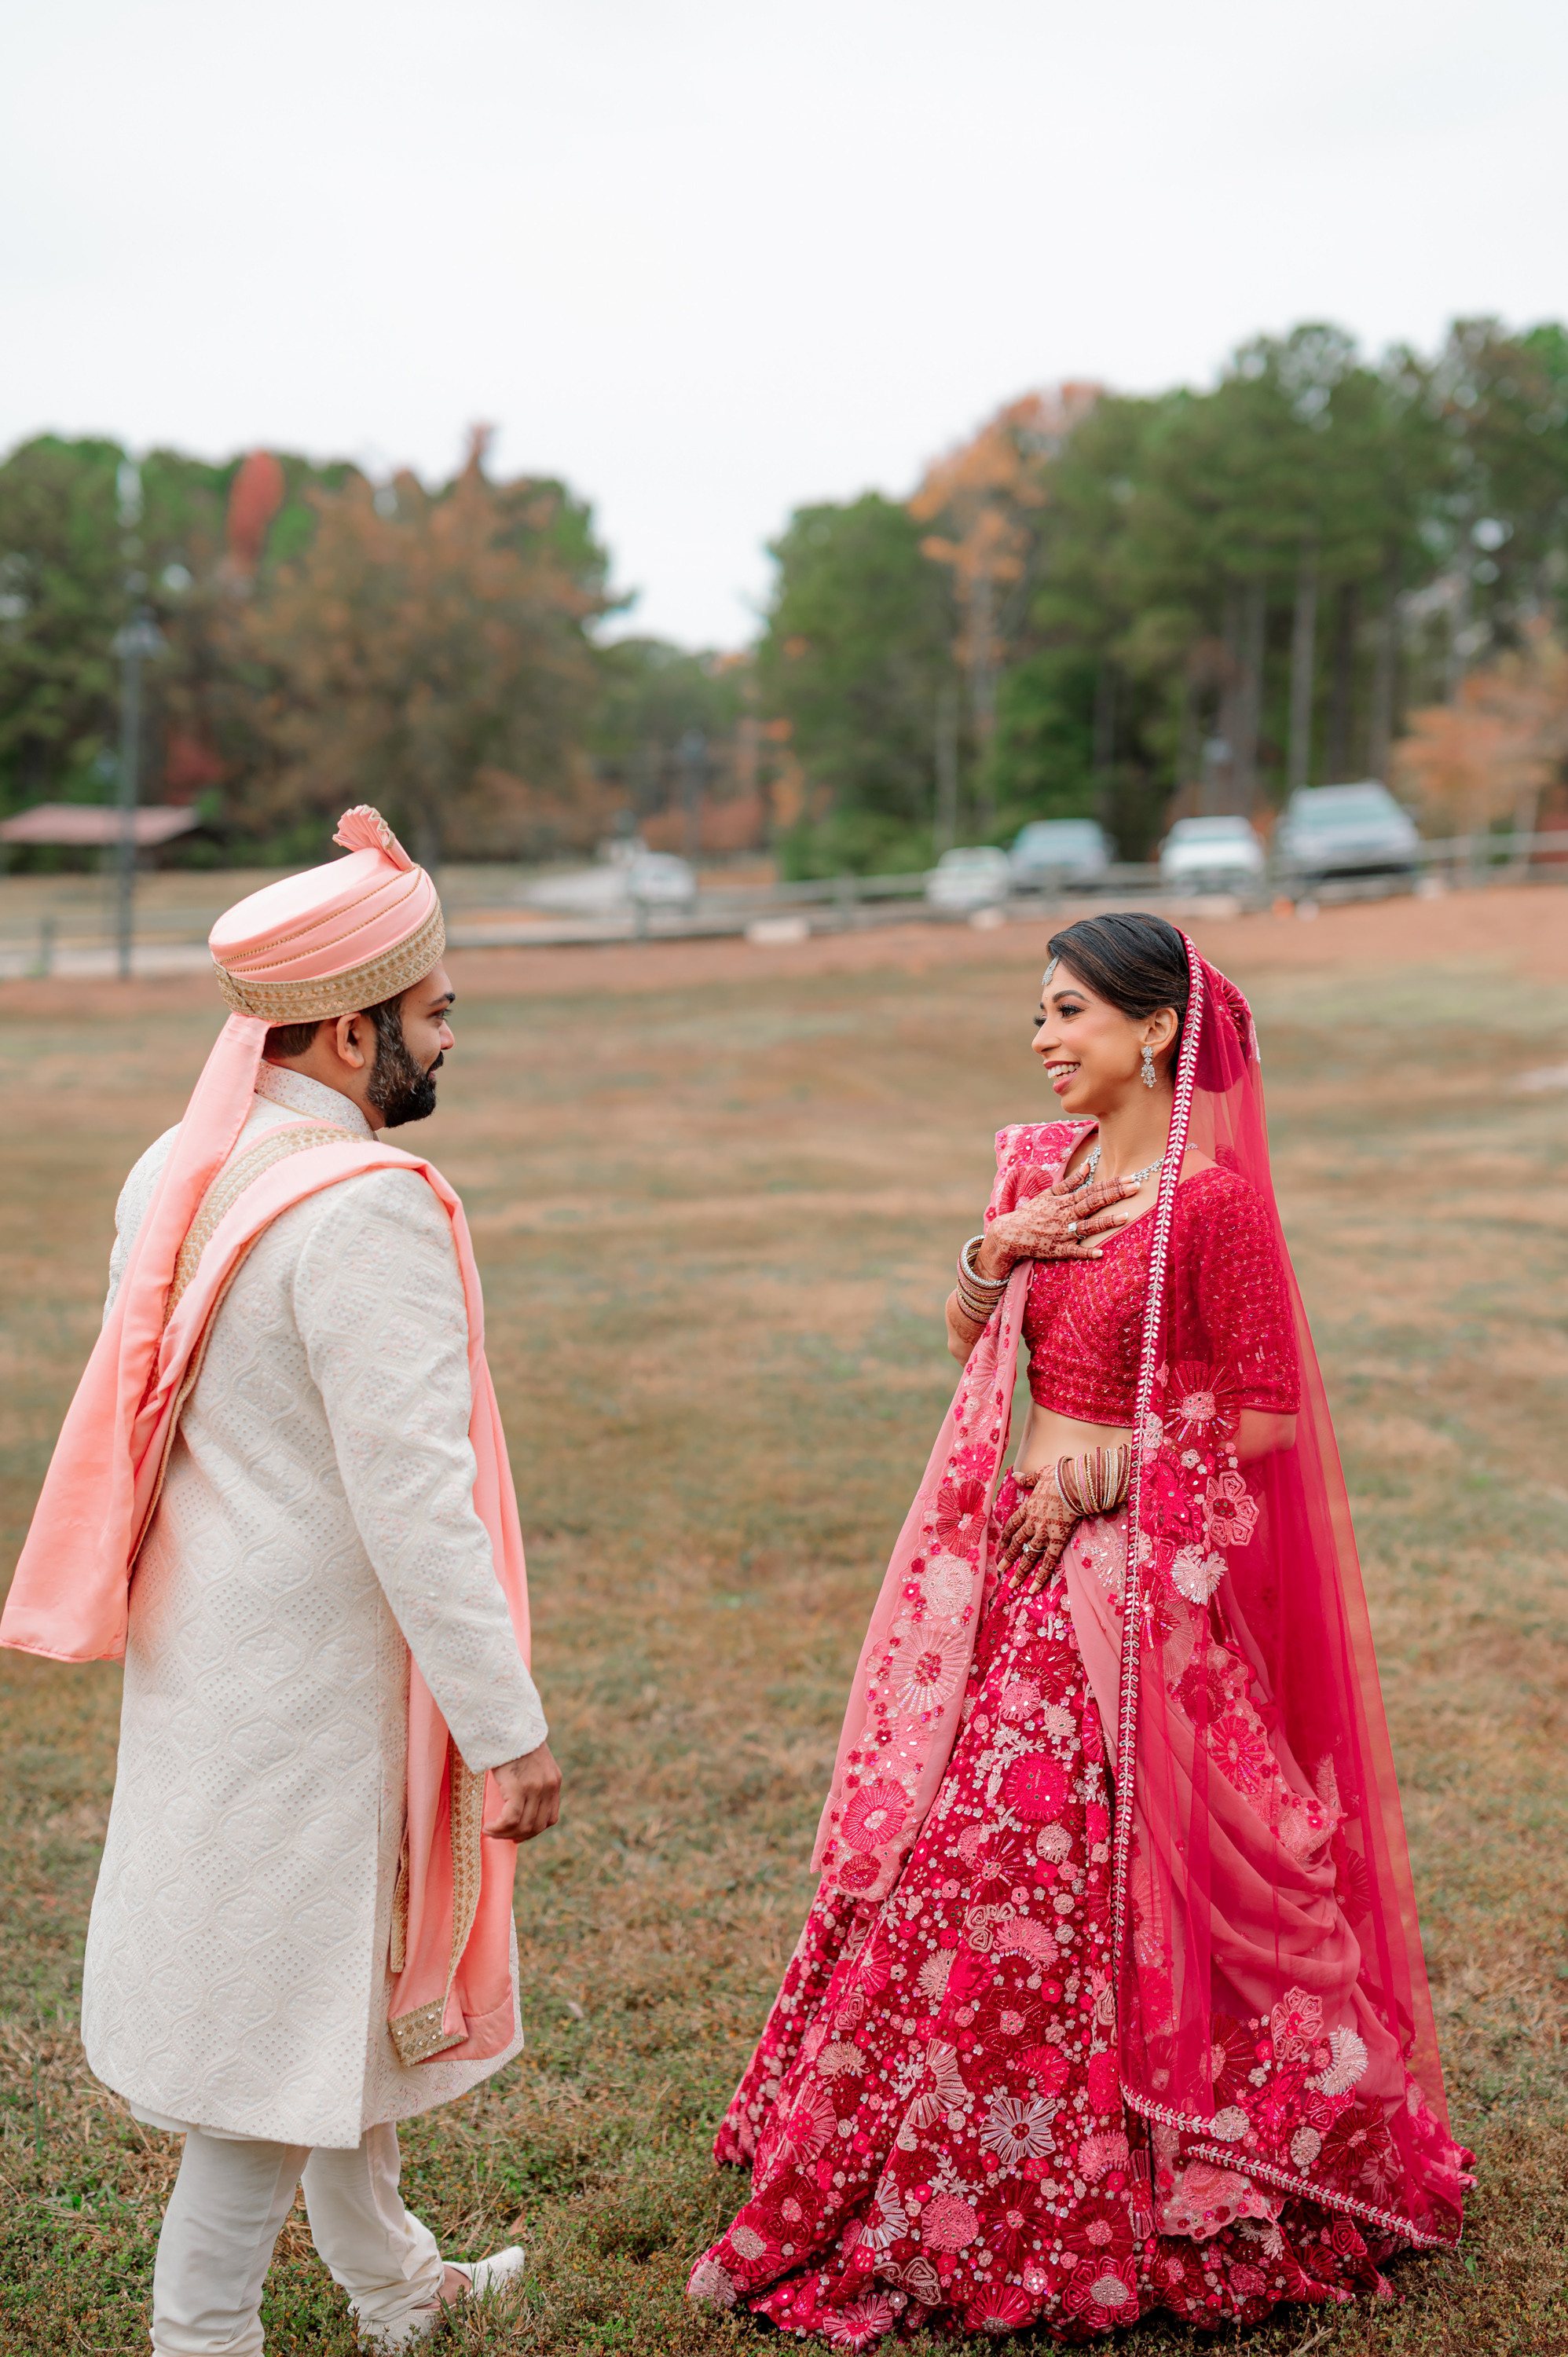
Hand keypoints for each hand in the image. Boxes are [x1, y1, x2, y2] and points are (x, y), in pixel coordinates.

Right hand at [483, 1740, 561, 1843]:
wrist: (506, 1724)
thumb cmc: (512, 1743)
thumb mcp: (532, 1763)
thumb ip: (533, 1782)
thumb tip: (520, 1805)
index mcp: (554, 1781)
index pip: (550, 1819)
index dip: (533, 1831)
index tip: (517, 1833)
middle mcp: (548, 1786)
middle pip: (536, 1826)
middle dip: (517, 1835)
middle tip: (500, 1834)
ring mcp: (535, 1788)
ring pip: (523, 1826)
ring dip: (505, 1834)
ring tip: (491, 1830)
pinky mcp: (519, 1788)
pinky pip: (510, 1819)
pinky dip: (498, 1828)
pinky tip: (488, 1826)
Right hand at [976, 1167, 1139, 1280]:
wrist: (1010, 1233)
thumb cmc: (1031, 1212)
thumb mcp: (1049, 1193)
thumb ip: (1070, 1182)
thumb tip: (1087, 1166)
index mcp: (1065, 1201)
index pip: (1093, 1190)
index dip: (1112, 1184)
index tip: (1131, 1178)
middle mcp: (1066, 1215)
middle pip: (1094, 1203)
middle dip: (1115, 1195)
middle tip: (1136, 1187)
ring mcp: (1063, 1233)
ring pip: (1088, 1226)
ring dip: (1106, 1222)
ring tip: (1125, 1216)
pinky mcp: (1058, 1250)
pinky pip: (1075, 1252)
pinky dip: (1087, 1253)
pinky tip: (1101, 1253)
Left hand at [996, 1465, 1078, 1589]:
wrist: (1074, 1484)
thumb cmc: (1059, 1477)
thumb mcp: (1040, 1474)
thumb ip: (1027, 1478)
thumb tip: (1015, 1474)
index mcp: (1028, 1508)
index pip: (1013, 1525)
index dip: (1006, 1536)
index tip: (1000, 1546)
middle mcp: (1032, 1523)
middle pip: (1017, 1543)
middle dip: (1008, 1557)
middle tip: (1001, 1569)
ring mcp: (1044, 1533)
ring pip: (1028, 1556)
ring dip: (1020, 1571)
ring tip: (1012, 1584)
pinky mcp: (1057, 1540)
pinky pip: (1048, 1562)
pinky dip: (1041, 1576)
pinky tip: (1034, 1588)